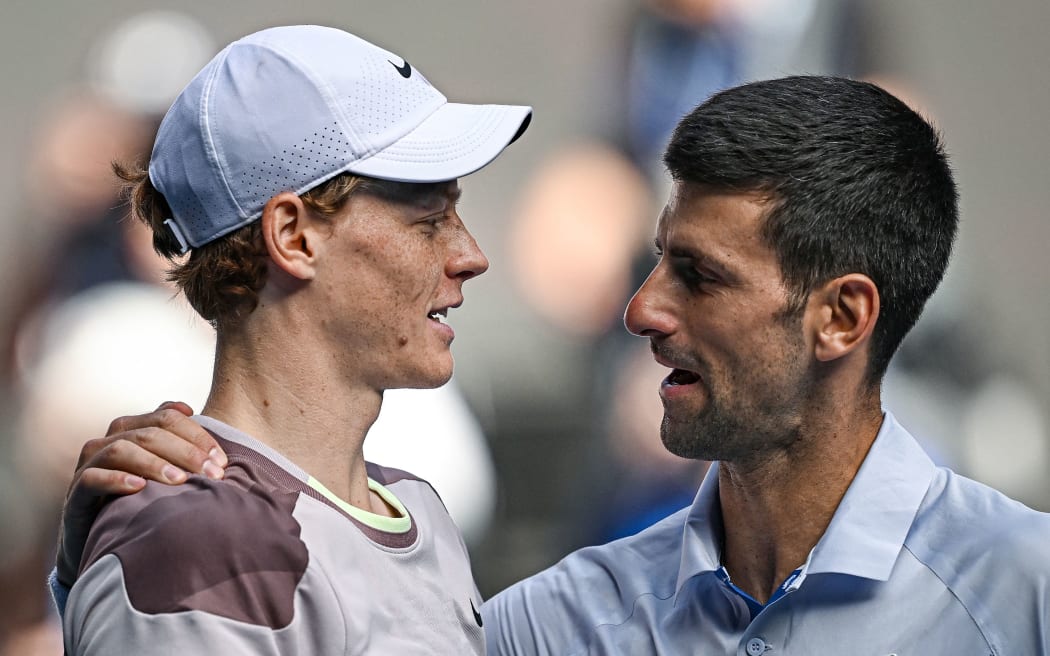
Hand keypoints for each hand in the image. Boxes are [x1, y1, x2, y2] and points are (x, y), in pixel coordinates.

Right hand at [55, 402, 227, 584]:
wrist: (102, 544)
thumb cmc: (141, 503)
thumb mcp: (164, 472)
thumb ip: (177, 442)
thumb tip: (190, 409)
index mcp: (131, 430)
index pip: (166, 417)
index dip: (197, 435)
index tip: (221, 460)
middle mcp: (107, 442)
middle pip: (148, 432)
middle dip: (185, 451)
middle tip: (212, 474)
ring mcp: (88, 467)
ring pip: (120, 449)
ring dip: (154, 463)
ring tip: (180, 481)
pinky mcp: (76, 496)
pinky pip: (92, 479)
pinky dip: (116, 480)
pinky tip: (139, 488)